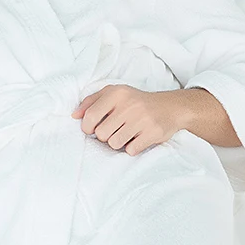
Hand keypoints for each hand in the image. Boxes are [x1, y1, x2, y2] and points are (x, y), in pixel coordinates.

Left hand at [71, 85, 185, 155]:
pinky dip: (132, 148)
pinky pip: (131, 150)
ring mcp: (142, 119)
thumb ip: (91, 102)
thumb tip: (74, 116)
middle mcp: (129, 105)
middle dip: (105, 135)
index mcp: (116, 93)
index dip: (87, 127)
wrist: (170, 107)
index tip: (92, 128)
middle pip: (101, 134)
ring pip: (114, 144)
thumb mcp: (113, 94)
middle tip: (115, 130)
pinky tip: (137, 138)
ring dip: (118, 143)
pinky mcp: (153, 133)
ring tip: (125, 134)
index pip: (90, 116)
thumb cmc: (135, 102)